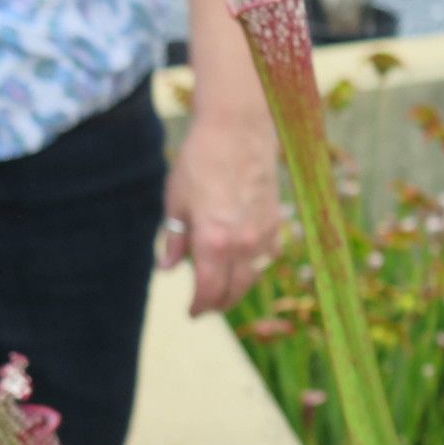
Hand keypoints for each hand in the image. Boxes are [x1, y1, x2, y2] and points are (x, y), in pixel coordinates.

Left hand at [159, 112, 278, 315]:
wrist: (239, 132)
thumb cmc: (201, 161)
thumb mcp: (176, 201)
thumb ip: (174, 240)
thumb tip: (168, 268)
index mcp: (213, 241)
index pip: (209, 290)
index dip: (200, 307)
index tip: (191, 313)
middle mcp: (242, 245)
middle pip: (234, 291)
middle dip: (218, 303)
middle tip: (205, 306)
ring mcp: (263, 236)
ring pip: (252, 277)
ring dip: (236, 288)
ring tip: (222, 288)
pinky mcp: (275, 225)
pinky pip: (265, 258)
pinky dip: (252, 266)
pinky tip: (242, 262)